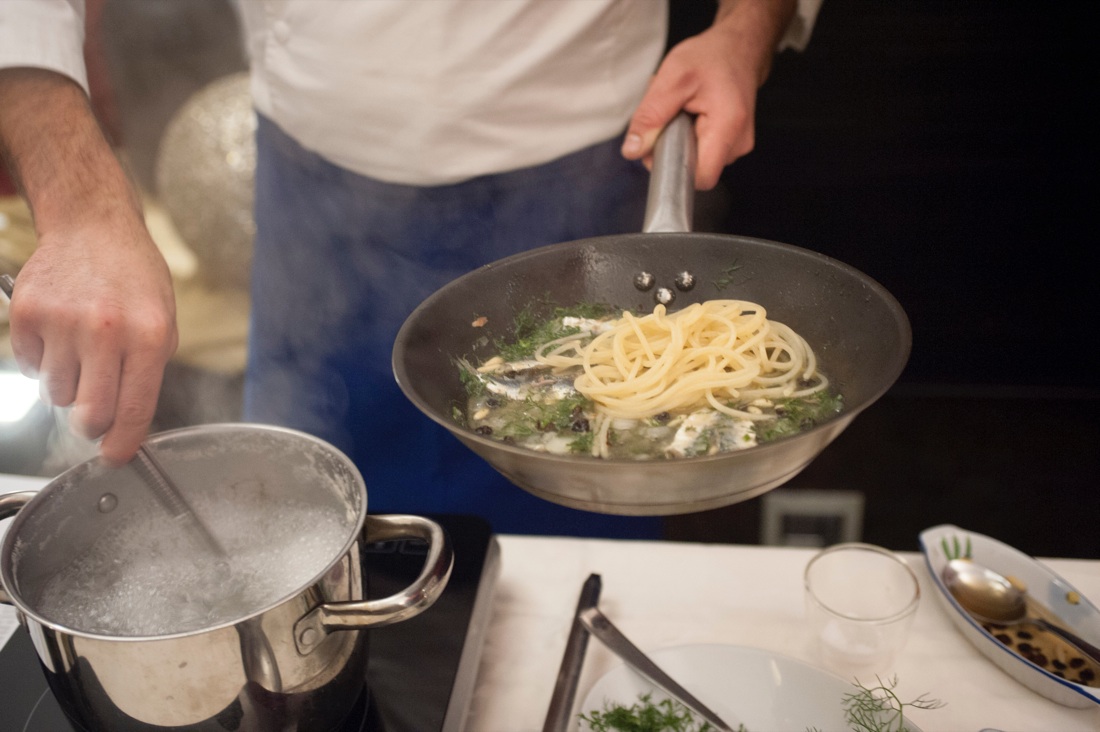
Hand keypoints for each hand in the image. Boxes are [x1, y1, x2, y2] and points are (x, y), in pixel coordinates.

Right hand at [9, 215, 177, 465]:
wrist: (93, 227)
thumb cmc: (133, 278)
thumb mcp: (163, 320)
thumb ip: (148, 370)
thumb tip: (129, 422)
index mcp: (149, 336)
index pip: (134, 408)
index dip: (123, 442)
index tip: (116, 457)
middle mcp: (106, 330)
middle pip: (89, 413)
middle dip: (93, 423)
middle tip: (96, 411)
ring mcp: (63, 322)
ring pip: (57, 394)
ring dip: (70, 384)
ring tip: (84, 349)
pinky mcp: (27, 314)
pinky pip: (33, 366)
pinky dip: (46, 359)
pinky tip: (62, 331)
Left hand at [621, 0, 795, 189]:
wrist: (738, 47)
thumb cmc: (710, 57)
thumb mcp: (672, 78)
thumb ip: (651, 117)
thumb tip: (633, 150)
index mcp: (727, 127)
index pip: (700, 178)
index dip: (673, 169)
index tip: (660, 145)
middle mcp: (738, 143)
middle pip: (694, 169)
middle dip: (672, 148)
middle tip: (669, 114)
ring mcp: (737, 145)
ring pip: (696, 160)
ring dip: (679, 139)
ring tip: (681, 109)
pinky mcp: (731, 143)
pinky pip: (702, 151)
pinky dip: (688, 135)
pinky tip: (689, 113)